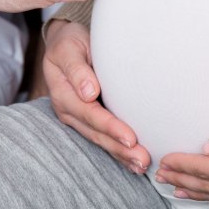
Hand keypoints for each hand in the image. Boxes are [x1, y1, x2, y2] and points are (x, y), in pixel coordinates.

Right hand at [43, 19, 150, 173]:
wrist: (66, 42)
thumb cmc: (70, 42)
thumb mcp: (68, 48)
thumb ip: (77, 69)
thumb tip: (88, 92)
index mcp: (64, 94)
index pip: (90, 114)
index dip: (110, 127)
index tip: (130, 138)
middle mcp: (70, 111)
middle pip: (96, 134)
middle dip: (120, 149)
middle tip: (143, 160)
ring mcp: (79, 118)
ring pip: (101, 141)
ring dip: (122, 155)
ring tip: (143, 165)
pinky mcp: (90, 120)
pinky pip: (105, 138)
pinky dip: (120, 151)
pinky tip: (135, 162)